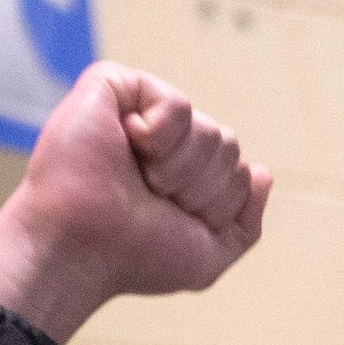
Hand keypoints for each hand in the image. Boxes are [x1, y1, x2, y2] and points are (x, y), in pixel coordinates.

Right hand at [0, 62, 272, 341]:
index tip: (171, 220)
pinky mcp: (114, 87)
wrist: (81, 250)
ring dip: (178, 170)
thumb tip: (262, 173)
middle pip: (228, 146)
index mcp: (183, 171)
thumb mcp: (206, 257)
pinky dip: (160, 137)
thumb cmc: (132, 257)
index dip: (216, 206)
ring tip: (136, 179)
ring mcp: (139, 110)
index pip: (238, 172)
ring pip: (209, 130)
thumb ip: (245, 223)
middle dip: (200, 187)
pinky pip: (177, 105)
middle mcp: (163, 139)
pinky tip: (127, 147)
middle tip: (151, 199)